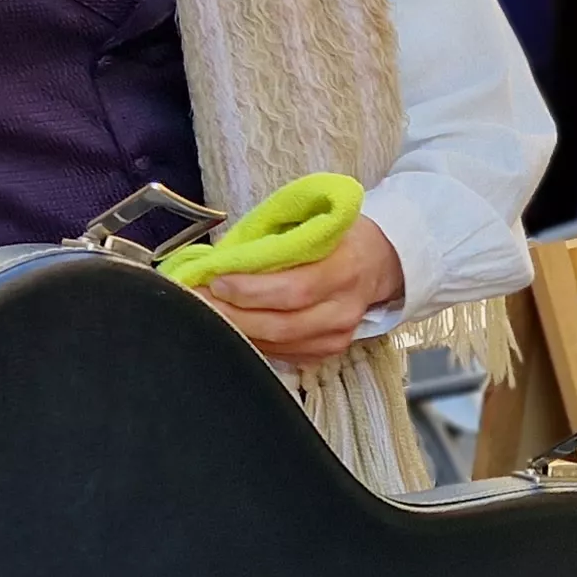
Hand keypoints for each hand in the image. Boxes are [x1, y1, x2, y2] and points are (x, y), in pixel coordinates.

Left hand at [200, 216, 405, 367]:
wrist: (378, 261)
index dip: (251, 291)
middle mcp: (343, 309)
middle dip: (232, 314)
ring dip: (237, 330)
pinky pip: (282, 354)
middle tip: (198, 299)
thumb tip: (224, 257)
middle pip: (280, 325)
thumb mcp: (315, 221)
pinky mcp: (328, 352)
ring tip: (207, 311)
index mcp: (345, 268)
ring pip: (278, 345)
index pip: (294, 289)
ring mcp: (338, 336)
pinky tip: (233, 325)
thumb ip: (275, 239)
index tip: (216, 280)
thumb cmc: (340, 236)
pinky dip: (253, 341)